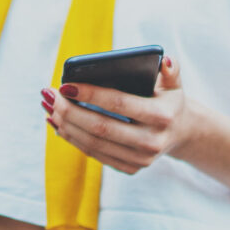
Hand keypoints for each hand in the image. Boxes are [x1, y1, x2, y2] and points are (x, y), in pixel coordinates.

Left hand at [41, 56, 191, 173]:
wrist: (180, 132)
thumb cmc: (168, 99)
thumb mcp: (174, 82)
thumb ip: (171, 68)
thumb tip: (163, 60)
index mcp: (162, 116)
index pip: (118, 103)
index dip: (89, 94)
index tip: (65, 85)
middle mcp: (152, 141)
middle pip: (100, 127)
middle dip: (69, 111)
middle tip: (49, 95)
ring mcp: (140, 159)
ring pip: (93, 143)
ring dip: (65, 125)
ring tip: (48, 108)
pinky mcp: (130, 168)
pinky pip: (94, 154)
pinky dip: (72, 138)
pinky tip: (57, 124)